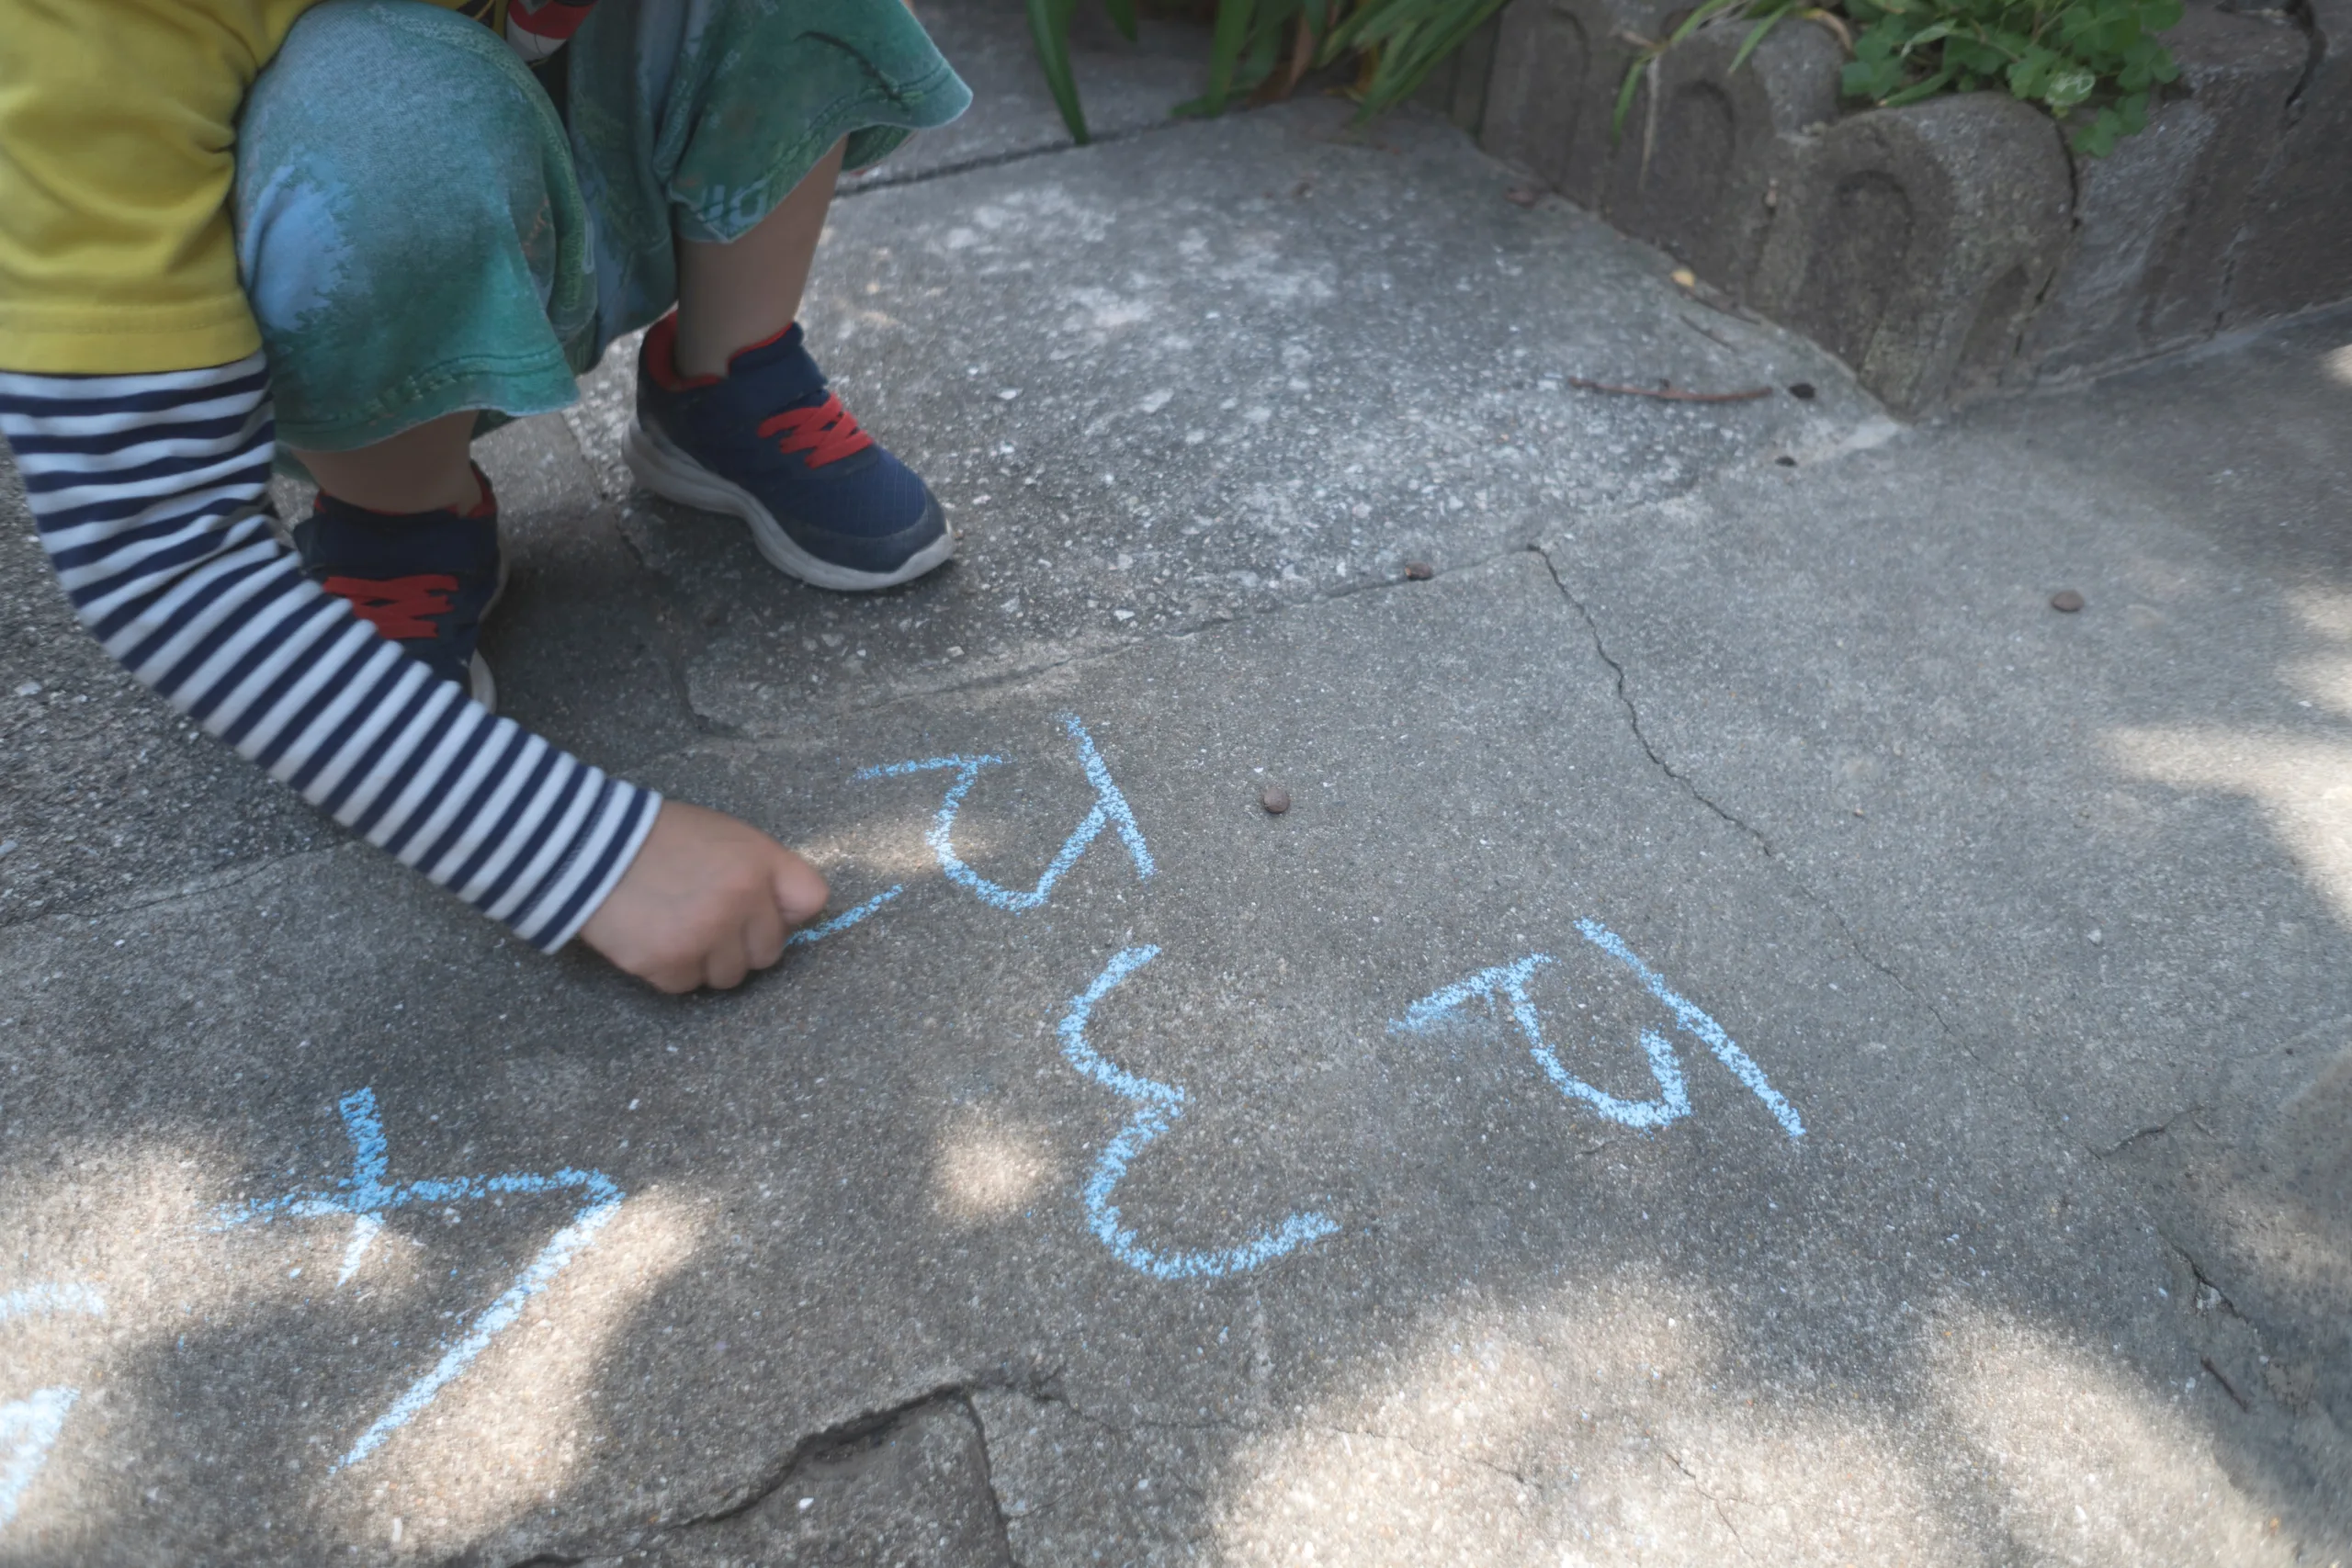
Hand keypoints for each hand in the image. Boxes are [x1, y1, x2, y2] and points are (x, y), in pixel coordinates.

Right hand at [578, 801, 828, 991]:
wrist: (587, 847)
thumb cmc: (659, 839)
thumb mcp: (724, 836)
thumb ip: (762, 871)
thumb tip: (786, 916)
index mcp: (759, 862)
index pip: (812, 900)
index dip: (787, 910)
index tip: (765, 911)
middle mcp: (742, 901)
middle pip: (770, 952)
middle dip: (743, 943)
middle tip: (707, 920)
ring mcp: (706, 935)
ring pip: (730, 977)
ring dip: (707, 961)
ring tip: (677, 927)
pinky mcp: (669, 963)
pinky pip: (686, 986)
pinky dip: (671, 970)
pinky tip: (652, 937)